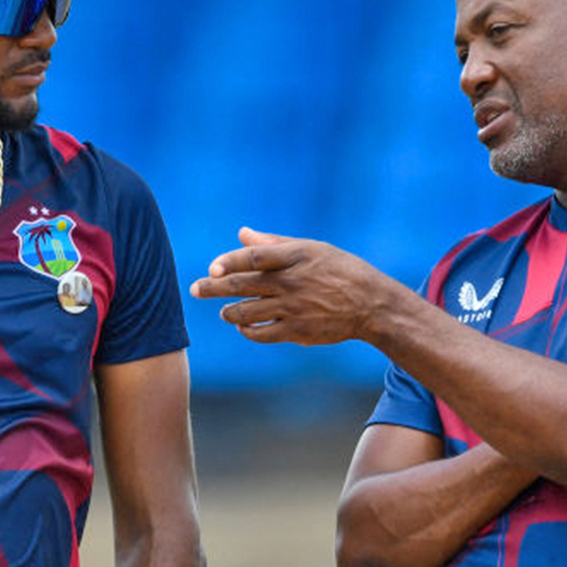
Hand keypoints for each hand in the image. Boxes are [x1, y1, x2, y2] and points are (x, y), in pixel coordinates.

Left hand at [189, 227, 398, 346]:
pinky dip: (247, 330)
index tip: (212, 268)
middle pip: (241, 285)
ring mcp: (293, 308)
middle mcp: (291, 282)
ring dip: (228, 311)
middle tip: (195, 289)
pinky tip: (243, 325)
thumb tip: (241, 233)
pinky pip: (261, 333)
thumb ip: (273, 243)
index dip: (228, 262)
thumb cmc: (339, 270)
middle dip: (213, 288)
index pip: (252, 258)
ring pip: (246, 312)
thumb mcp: (310, 249)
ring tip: (224, 310)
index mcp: (295, 257)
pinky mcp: (297, 331)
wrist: (371, 304)